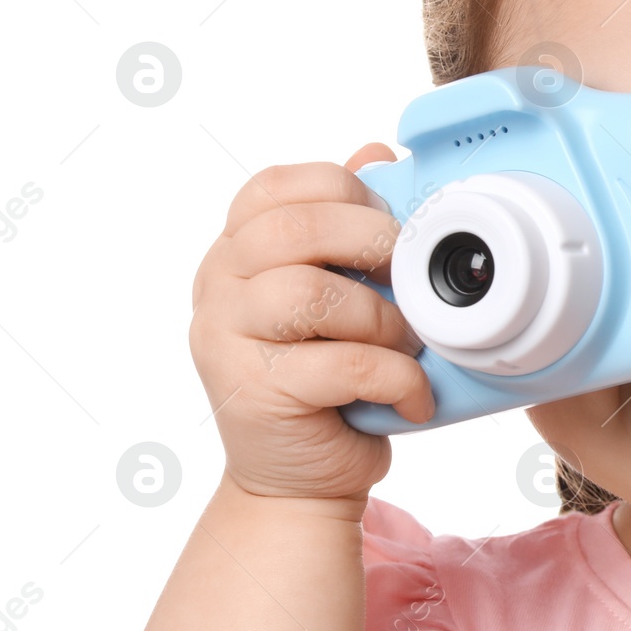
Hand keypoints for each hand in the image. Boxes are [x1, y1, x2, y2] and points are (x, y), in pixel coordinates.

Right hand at [188, 143, 433, 500]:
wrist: (301, 480)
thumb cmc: (330, 381)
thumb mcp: (341, 294)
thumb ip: (347, 227)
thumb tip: (375, 151)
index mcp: (236, 250)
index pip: (275, 186)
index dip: (343, 191)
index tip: (387, 224)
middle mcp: (217, 286)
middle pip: (292, 232)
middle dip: (372, 244)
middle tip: (410, 279)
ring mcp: (226, 340)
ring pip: (313, 296)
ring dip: (385, 319)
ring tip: (410, 346)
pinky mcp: (255, 394)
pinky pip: (341, 364)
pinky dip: (395, 377)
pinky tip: (412, 396)